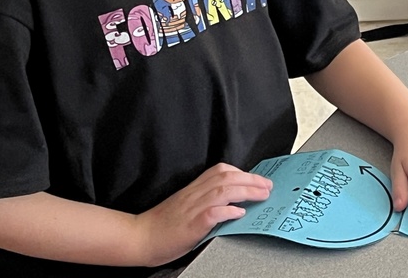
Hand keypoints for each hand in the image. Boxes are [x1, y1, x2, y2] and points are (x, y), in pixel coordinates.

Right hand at [133, 163, 272, 266]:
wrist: (140, 237)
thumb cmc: (162, 226)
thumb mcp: (185, 206)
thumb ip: (204, 200)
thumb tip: (230, 202)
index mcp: (193, 189)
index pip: (220, 171)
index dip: (241, 172)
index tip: (257, 178)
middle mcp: (194, 195)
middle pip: (226, 177)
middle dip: (251, 179)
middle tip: (268, 185)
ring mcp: (192, 208)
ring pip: (223, 190)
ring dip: (246, 191)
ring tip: (262, 195)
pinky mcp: (190, 225)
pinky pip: (212, 213)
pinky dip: (227, 210)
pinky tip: (239, 212)